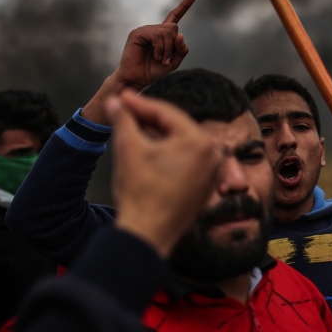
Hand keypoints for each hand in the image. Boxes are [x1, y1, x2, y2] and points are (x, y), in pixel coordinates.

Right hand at [109, 91, 221, 257]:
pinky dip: (170, 152)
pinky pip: (188, 159)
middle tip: (127, 110)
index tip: (124, 98)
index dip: (141, 104)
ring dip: (159, 135)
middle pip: (177, 126)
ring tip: (135, 128)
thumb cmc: (141, 195)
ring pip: (182, 142)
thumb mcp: (128, 149)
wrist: (148, 234)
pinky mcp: (208, 183)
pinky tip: (150, 149)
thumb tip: (117, 101)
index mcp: (200, 141)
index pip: (167, 113)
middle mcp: (214, 153)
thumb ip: (124, 119)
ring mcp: (214, 169)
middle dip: (150, 119)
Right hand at [110, 0, 195, 89]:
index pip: (175, 17)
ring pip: (167, 32)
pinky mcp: (137, 33)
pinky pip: (156, 35)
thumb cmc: (154, 70)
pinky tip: (156, 56)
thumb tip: (180, 33)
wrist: (137, 79)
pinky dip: (160, 48)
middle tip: (166, 59)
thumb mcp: (174, 61)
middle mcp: (154, 29)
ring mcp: (145, 30)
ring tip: (161, 59)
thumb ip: (182, 49)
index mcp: (163, 34)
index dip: (184, 6)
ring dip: (167, 49)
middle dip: (173, 45)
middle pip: (173, 27)